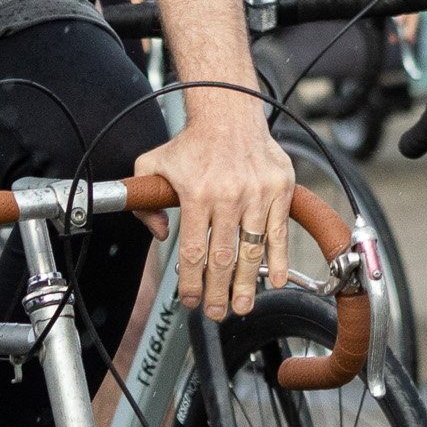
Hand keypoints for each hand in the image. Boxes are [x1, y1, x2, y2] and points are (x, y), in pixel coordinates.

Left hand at [140, 89, 298, 318]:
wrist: (229, 114)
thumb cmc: (193, 142)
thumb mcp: (153, 164)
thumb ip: (146, 202)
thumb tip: (161, 235)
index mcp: (197, 194)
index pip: (193, 251)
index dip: (192, 282)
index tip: (191, 300)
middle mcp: (228, 196)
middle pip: (224, 258)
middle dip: (219, 292)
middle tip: (217, 312)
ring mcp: (257, 194)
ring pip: (252, 250)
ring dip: (248, 284)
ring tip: (243, 305)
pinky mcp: (280, 190)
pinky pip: (279, 232)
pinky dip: (279, 259)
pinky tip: (276, 280)